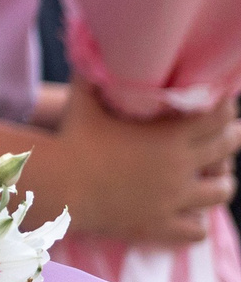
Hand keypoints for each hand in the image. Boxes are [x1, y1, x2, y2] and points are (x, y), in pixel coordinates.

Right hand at [28, 84, 239, 246]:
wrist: (58, 186)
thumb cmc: (68, 139)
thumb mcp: (82, 101)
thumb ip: (92, 76)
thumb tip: (89, 52)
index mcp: (168, 136)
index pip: (218, 118)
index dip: (224, 108)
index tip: (221, 103)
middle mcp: (179, 167)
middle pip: (227, 150)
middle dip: (231, 138)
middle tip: (226, 133)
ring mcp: (173, 199)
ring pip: (221, 192)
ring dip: (220, 183)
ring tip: (214, 178)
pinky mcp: (161, 225)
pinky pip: (197, 229)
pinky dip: (196, 221)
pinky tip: (188, 213)